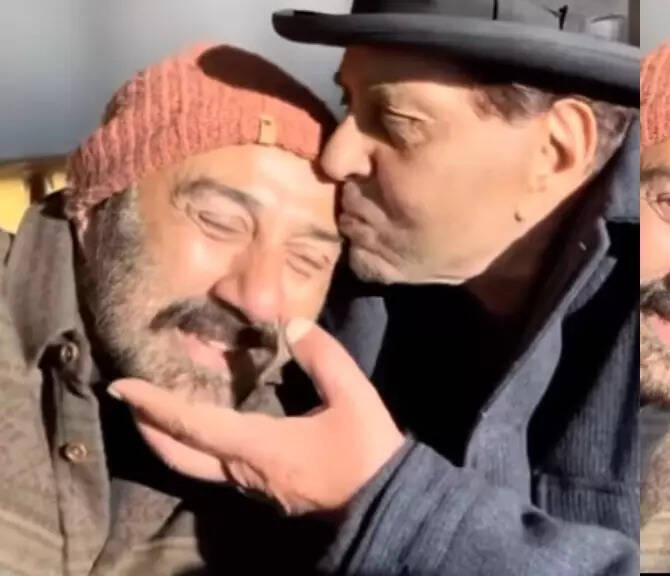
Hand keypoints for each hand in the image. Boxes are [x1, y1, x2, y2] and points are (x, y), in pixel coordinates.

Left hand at [108, 318, 405, 516]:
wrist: (388, 504)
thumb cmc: (368, 451)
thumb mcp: (354, 395)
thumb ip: (323, 357)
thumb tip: (292, 324)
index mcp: (257, 446)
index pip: (192, 424)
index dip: (154, 404)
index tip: (123, 386)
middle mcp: (244, 471)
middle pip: (180, 455)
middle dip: (150, 427)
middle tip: (131, 399)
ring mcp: (254, 485)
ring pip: (197, 464)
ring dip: (174, 436)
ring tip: (164, 408)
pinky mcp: (268, 489)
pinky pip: (218, 466)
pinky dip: (200, 443)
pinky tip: (210, 425)